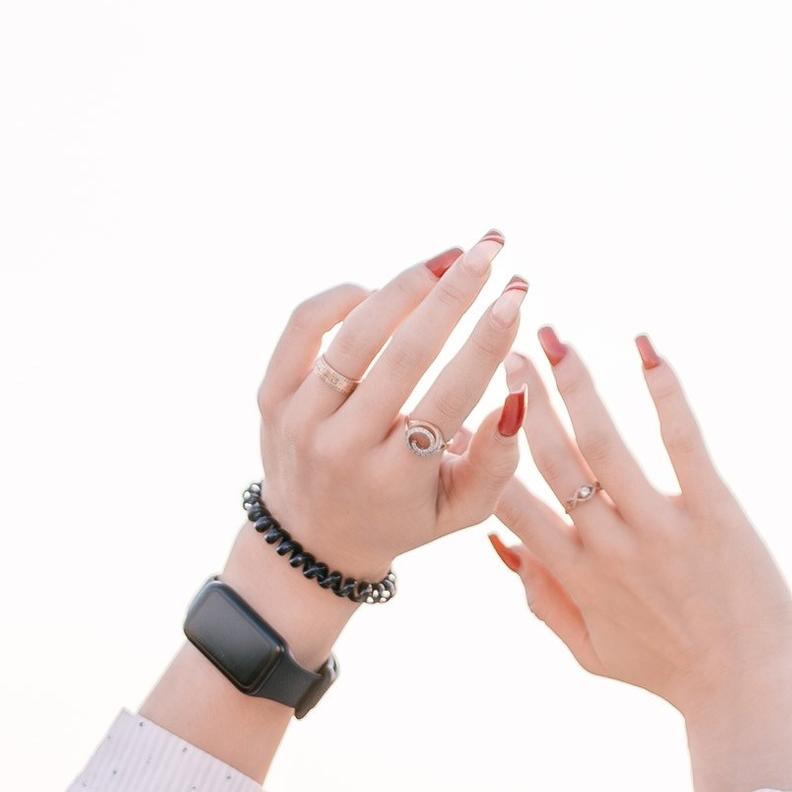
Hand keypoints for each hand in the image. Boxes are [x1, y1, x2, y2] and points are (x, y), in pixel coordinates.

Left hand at [255, 236, 530, 585]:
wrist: (314, 542)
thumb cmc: (404, 514)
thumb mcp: (459, 508)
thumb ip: (497, 460)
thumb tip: (519, 392)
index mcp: (395, 479)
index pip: (448, 399)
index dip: (486, 343)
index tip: (516, 295)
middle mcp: (344, 449)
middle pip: (405, 356)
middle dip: (454, 295)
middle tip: (490, 249)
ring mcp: (302, 421)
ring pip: (357, 333)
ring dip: (407, 286)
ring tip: (447, 258)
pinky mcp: (272, 396)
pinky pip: (305, 326)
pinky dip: (343, 298)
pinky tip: (379, 291)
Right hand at [491, 332, 791, 791]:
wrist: (745, 691)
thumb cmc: (669, 673)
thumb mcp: (591, 652)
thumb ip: (542, 602)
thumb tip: (504, 549)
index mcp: (575, 576)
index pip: (512, 503)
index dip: (488, 454)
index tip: (469, 412)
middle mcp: (608, 547)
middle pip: (552, 458)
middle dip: (528, 400)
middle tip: (512, 349)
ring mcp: (659, 527)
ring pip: (603, 440)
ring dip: (575, 382)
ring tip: (556, 340)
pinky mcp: (712, 511)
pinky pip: (682, 439)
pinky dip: (663, 389)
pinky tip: (645, 347)